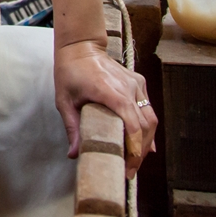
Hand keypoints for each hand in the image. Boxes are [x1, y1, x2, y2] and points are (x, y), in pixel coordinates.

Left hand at [54, 39, 156, 178]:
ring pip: (150, 118)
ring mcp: (136, 84)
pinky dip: (147, 127)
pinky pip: (148, 108)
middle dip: (140, 152)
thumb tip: (74, 154)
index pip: (132, 126)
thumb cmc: (70, 72)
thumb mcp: (64, 100)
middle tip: (129, 171)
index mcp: (110, 92)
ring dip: (146, 141)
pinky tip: (144, 145)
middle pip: (145, 127)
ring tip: (135, 160)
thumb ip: (72, 127)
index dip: (133, 150)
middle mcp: (128, 88)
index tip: (127, 168)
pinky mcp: (139, 82)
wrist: (81, 46)